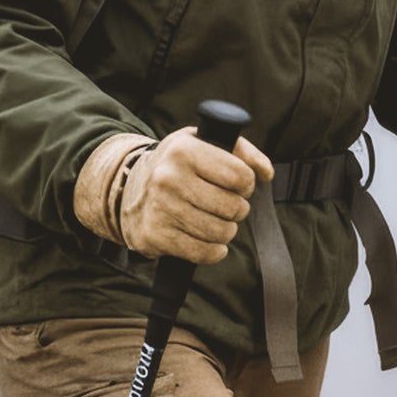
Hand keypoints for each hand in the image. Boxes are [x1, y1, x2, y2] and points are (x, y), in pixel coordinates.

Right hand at [120, 127, 273, 263]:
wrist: (129, 189)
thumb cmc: (177, 165)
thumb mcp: (203, 143)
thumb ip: (241, 151)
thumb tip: (267, 173)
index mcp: (183, 150)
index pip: (239, 174)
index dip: (247, 183)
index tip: (240, 185)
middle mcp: (169, 177)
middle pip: (232, 206)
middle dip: (238, 209)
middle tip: (229, 205)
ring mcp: (161, 208)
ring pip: (220, 232)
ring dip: (227, 231)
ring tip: (219, 221)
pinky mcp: (156, 235)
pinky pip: (202, 253)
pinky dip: (214, 251)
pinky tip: (211, 241)